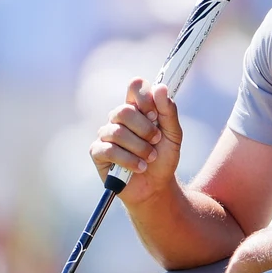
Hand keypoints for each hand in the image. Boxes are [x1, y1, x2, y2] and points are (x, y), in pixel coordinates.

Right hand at [88, 78, 183, 200]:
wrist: (156, 186)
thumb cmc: (163, 158)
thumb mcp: (173, 135)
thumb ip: (168, 111)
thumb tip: (160, 88)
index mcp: (137, 109)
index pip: (135, 86)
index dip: (145, 97)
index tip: (156, 114)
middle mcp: (119, 118)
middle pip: (124, 110)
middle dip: (145, 129)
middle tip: (156, 141)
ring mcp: (106, 134)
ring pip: (117, 132)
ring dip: (140, 147)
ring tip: (150, 158)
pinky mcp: (98, 152)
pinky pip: (109, 150)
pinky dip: (129, 160)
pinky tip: (139, 167)